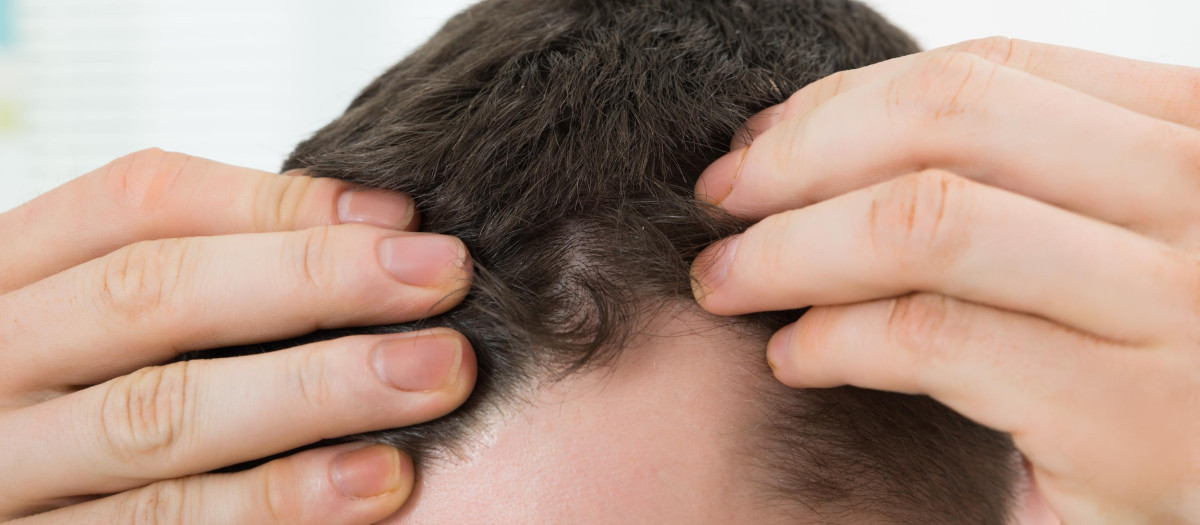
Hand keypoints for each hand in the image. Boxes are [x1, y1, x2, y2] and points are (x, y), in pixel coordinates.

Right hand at [0, 149, 476, 523]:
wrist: (19, 506)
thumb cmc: (94, 394)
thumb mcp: (108, 321)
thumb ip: (204, 276)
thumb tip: (375, 230)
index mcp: (14, 276)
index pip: (135, 202)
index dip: (275, 203)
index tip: (399, 217)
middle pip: (150, 295)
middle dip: (311, 279)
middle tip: (442, 278)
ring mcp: (8, 471)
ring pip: (161, 416)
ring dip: (316, 390)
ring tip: (435, 373)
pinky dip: (276, 502)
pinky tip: (373, 482)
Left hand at [691, 38, 1199, 523]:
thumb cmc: (1135, 367)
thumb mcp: (1096, 241)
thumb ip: (1007, 178)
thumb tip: (814, 136)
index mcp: (1192, 135)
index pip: (986, 75)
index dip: (842, 102)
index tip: (758, 147)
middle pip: (946, 122)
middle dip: (798, 158)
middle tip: (721, 203)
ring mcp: (1183, 308)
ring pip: (926, 222)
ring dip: (790, 248)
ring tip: (730, 281)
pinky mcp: (1135, 421)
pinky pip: (932, 337)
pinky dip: (833, 339)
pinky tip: (793, 359)